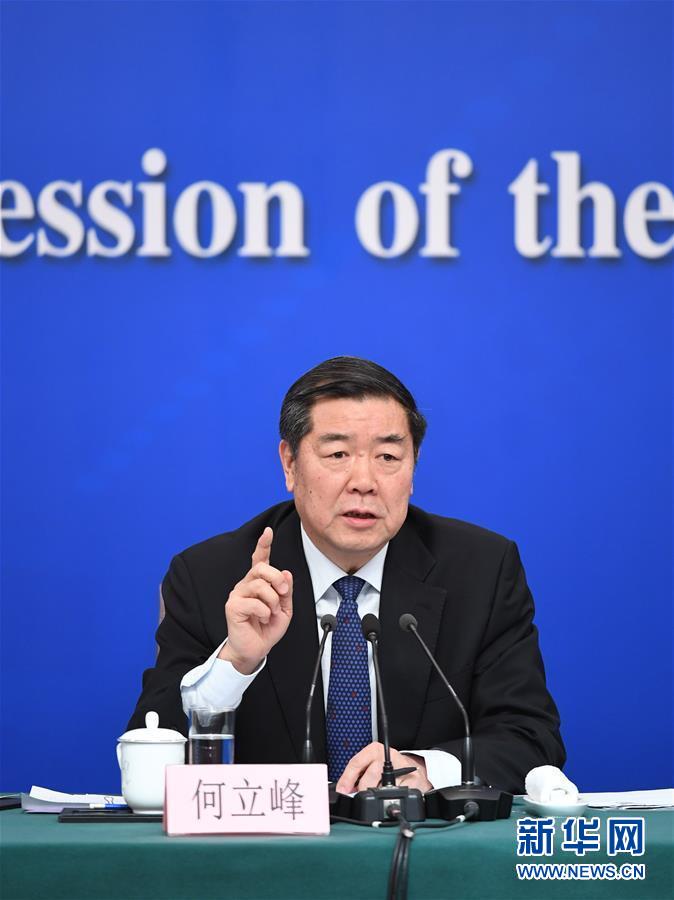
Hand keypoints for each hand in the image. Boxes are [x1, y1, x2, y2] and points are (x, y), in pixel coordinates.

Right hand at [218, 527, 292, 673]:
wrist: (255, 649)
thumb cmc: (267, 628)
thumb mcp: (285, 609)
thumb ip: (286, 591)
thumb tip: (286, 573)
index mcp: (258, 583)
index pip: (260, 559)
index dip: (264, 544)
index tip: (268, 531)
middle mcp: (246, 585)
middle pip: (262, 568)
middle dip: (278, 579)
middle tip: (283, 594)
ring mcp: (237, 594)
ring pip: (260, 585)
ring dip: (273, 601)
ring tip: (271, 612)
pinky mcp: (233, 606)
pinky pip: (255, 602)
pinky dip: (265, 612)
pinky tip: (262, 619)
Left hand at [336, 742, 431, 793]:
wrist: (411, 770)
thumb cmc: (386, 769)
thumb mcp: (370, 766)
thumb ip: (357, 775)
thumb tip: (345, 790)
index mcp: (375, 750)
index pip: (357, 762)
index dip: (347, 778)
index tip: (342, 790)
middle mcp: (388, 755)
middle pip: (370, 775)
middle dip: (362, 790)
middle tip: (360, 796)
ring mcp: (402, 767)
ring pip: (383, 787)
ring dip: (377, 795)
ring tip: (378, 793)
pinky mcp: (412, 779)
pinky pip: (397, 794)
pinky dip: (391, 798)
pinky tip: (391, 795)